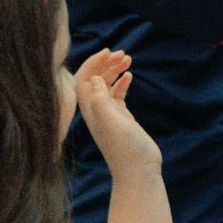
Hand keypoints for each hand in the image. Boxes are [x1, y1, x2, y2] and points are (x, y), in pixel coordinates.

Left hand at [77, 50, 160, 176]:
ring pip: (107, 84)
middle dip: (106, 63)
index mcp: (90, 110)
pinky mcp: (121, 118)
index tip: (109, 52)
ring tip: (128, 60)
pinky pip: (117, 94)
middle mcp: (96, 110)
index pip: (83, 79)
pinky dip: (122, 82)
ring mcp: (109, 113)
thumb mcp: (111, 121)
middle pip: (95, 79)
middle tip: (123, 54)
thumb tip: (96, 79)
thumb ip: (100, 99)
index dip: (93, 63)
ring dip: (115, 70)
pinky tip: (130, 76)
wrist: (139, 170)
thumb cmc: (125, 148)